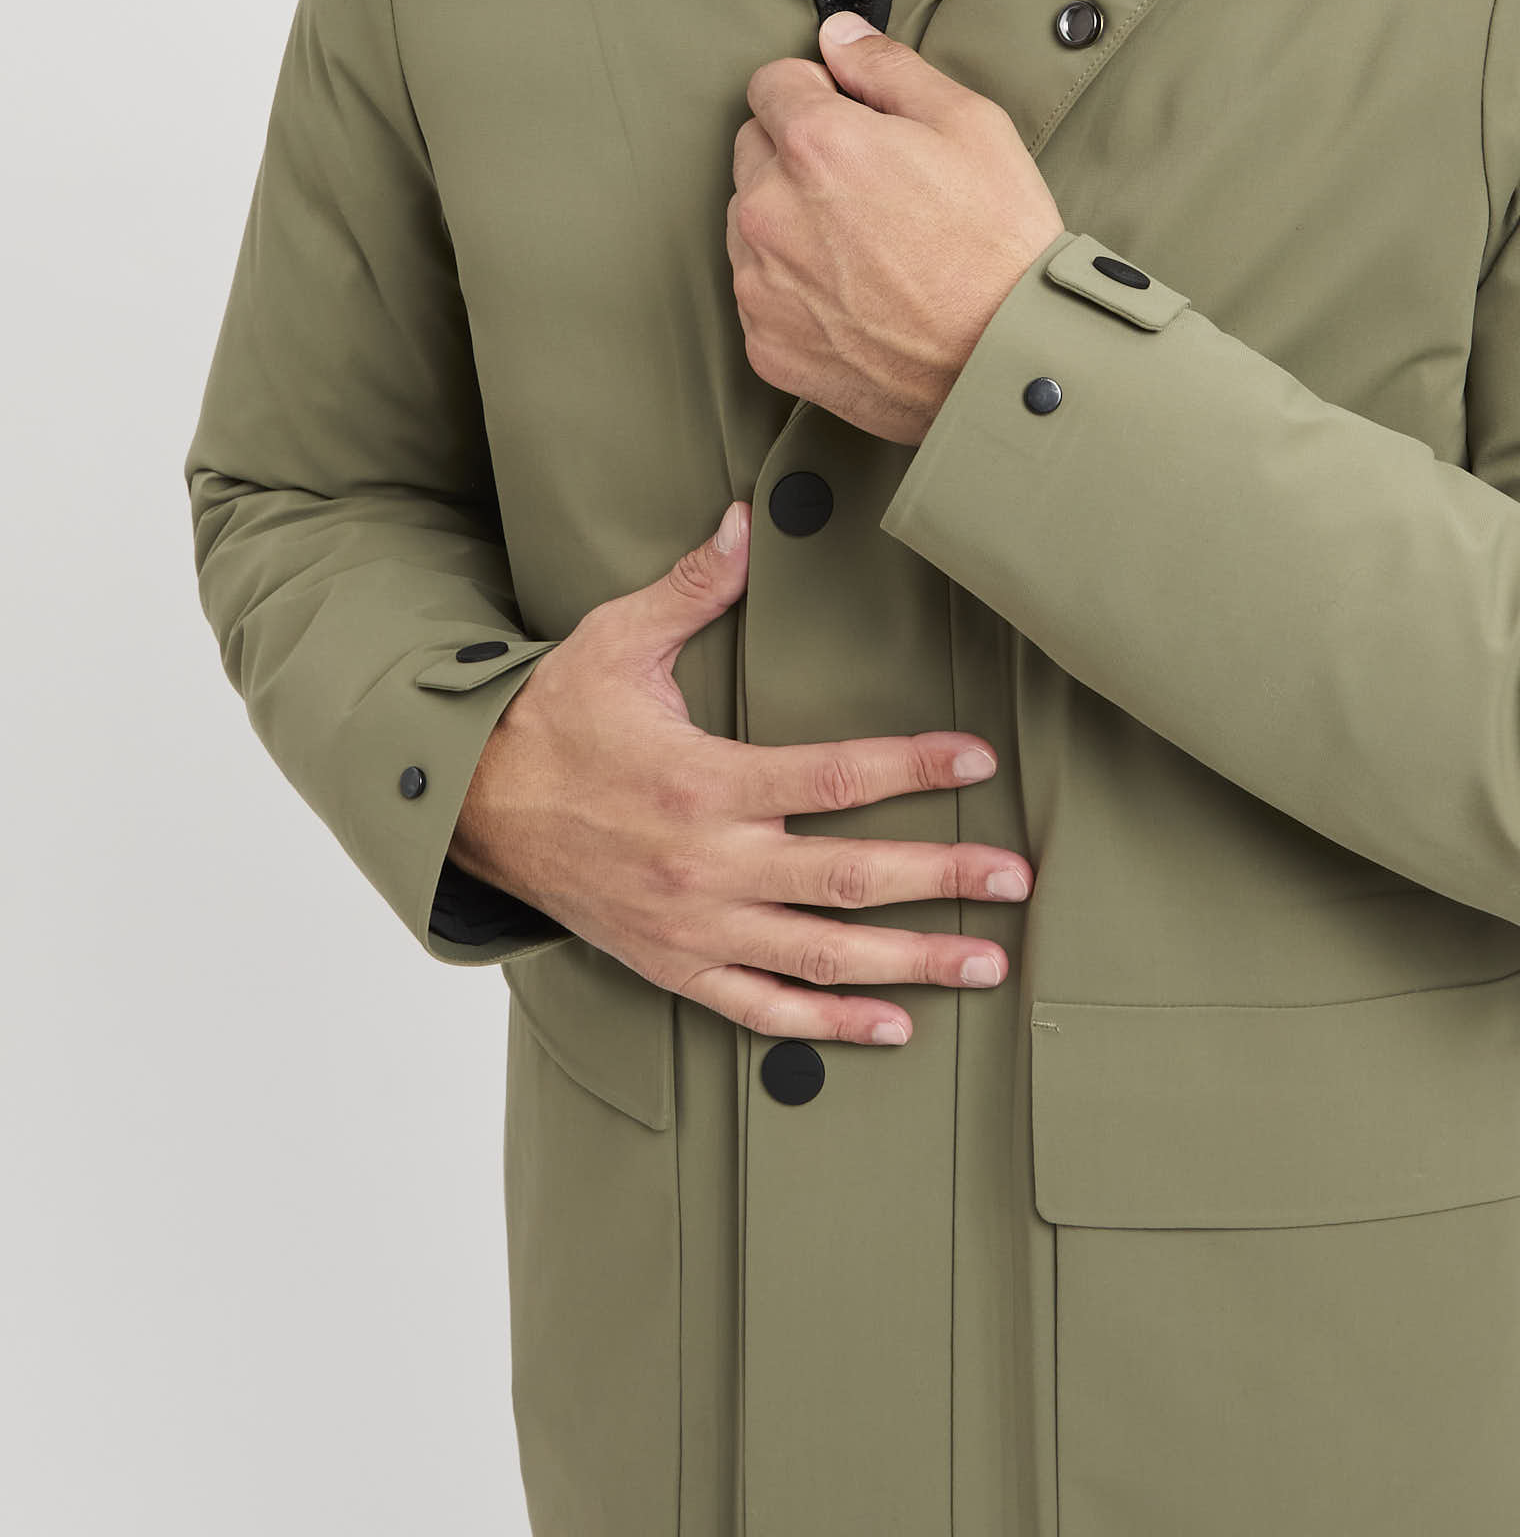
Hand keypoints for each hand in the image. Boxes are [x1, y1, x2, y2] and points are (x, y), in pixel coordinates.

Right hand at [446, 501, 1035, 1044]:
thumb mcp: (615, 642)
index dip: (915, 767)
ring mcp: (695, 926)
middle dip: (945, 877)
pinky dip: (830, 1025)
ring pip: (822, 955)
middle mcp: (709, 865)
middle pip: (850, 878)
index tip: (978, 760)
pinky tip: (893, 1027)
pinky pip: (763, 1008)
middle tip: (1017, 880)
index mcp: (705, 782)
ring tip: (986, 962)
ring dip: (913, 962)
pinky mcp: (675, 966)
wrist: (472, 809)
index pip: (836, 778)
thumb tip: (745, 521)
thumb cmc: (552, 721)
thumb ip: (692, 588)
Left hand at [727, 11, 1066, 443]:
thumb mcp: (969, 125)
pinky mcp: (765, 343)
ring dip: (789, 218)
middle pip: (754, 149)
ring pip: (749, 221)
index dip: (817, 92)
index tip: (853, 118)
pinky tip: (853, 294)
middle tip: (870, 186)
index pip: (771, 83)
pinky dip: (791, 286)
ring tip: (865, 245)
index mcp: (815, 142)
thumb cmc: (1000, 242)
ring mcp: (761, 282)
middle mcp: (770, 210)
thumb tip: (838, 34)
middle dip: (798, 153)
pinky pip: (759, 291)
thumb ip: (888, 68)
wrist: (1008, 362)